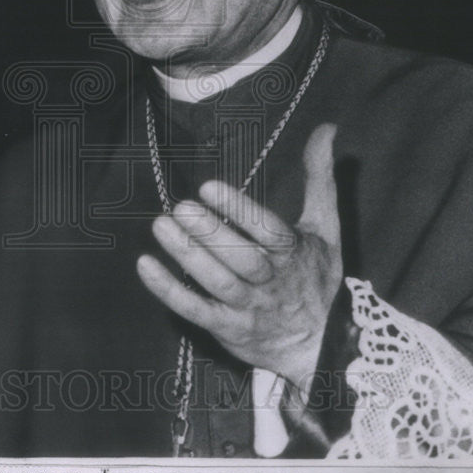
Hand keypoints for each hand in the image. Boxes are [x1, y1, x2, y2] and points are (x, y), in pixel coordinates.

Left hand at [137, 124, 342, 387]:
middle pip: (242, 259)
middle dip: (211, 234)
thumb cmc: (317, 276)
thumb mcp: (326, 227)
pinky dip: (170, 292)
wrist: (323, 345)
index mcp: (295, 254)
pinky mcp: (229, 329)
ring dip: (189, 256)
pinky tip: (147, 266)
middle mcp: (272, 282)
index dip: (239, 210)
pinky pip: (197, 311)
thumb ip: (319, 177)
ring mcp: (250, 308)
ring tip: (161, 226)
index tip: (209, 187)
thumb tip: (326, 127)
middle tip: (180, 208)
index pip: (268, 231)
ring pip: (218, 283)